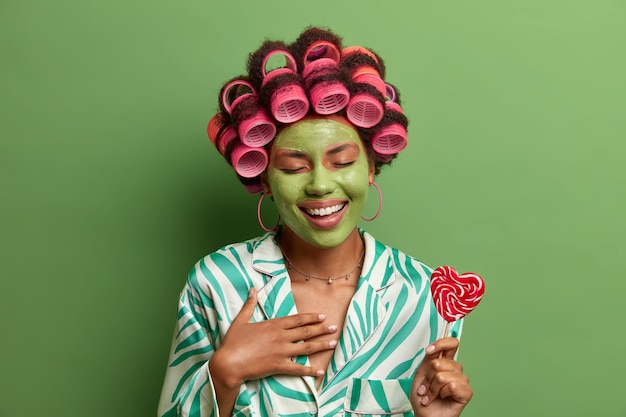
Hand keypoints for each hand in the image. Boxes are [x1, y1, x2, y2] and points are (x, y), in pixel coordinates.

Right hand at [210, 288, 337, 387]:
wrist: (229, 363)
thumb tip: (253, 289)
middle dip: (322, 329)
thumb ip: (249, 305)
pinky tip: (320, 371)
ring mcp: (281, 352)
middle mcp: (281, 337)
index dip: (311, 318)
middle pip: (306, 332)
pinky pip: (298, 368)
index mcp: (273, 325)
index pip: (297, 320)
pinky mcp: (279, 366)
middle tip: (335, 327)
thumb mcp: (241, 320)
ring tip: (333, 343)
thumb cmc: (233, 342)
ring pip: (306, 348)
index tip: (322, 316)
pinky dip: (310, 370)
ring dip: (321, 345)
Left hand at [411, 337, 472, 416]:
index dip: (441, 343)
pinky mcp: (466, 392)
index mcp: (445, 363)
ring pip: (443, 376)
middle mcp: (455, 370)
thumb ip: (429, 359)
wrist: (425, 415)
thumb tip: (433, 347)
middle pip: (441, 362)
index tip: (429, 350)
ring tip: (431, 395)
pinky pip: (452, 385)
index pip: (451, 344)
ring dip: (432, 388)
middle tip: (425, 388)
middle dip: (428, 377)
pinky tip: (441, 398)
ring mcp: (462, 381)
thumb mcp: (421, 374)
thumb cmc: (423, 397)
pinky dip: (441, 393)